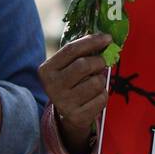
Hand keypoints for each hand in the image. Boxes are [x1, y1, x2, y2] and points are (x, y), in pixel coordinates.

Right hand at [38, 32, 110, 149]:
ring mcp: (64, 102)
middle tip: (102, 63)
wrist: (67, 114)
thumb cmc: (72, 82)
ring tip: (94, 83)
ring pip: (96, 82)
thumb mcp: (68, 66)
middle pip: (84, 65)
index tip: (108, 38)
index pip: (71, 49)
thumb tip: (105, 38)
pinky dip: (103, 94)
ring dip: (101, 80)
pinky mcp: (77, 116)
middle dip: (99, 61)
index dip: (92, 41)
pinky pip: (102, 98)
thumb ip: (81, 52)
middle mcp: (52, 86)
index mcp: (47, 69)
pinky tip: (94, 97)